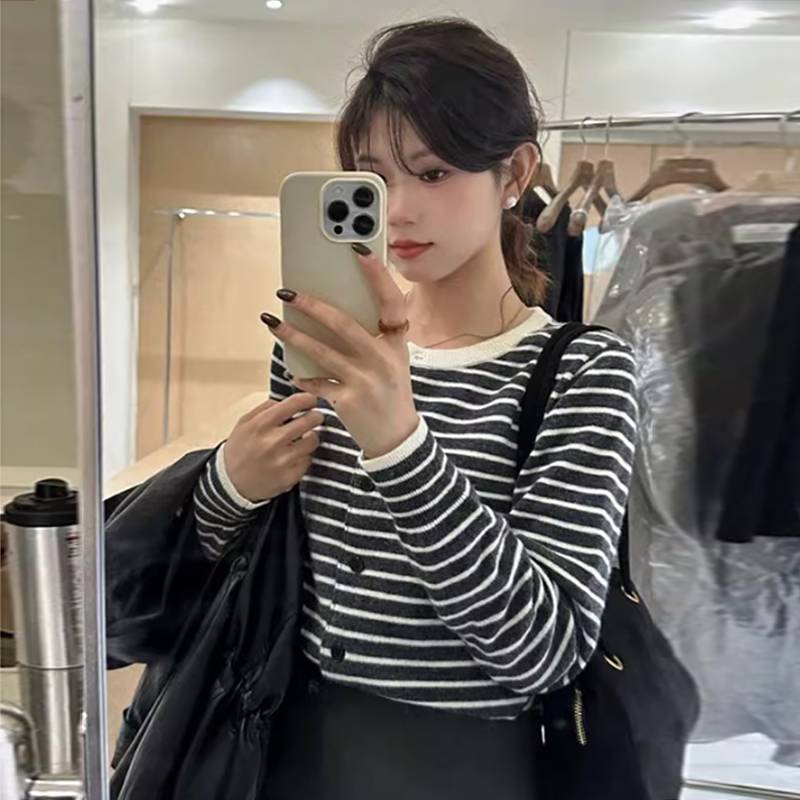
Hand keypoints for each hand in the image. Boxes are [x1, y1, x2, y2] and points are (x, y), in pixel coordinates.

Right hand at [223, 393, 323, 501]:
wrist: (231, 483)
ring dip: (311, 438)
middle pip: (310, 421)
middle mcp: (273, 442)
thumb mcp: (244, 423)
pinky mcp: (290, 477)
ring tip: (303, 439)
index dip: (307, 399)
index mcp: (260, 425)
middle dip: (316, 416)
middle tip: (315, 417)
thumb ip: (265, 408)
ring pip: (313, 441)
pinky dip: (303, 457)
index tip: (311, 400)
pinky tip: (294, 457)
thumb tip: (287, 401)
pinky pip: (308, 460)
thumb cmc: (239, 450)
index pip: (293, 404)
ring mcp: (282, 461)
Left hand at [261, 245, 419, 459]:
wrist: (396, 438)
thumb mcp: (393, 360)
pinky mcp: (348, 401)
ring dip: (292, 335)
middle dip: (311, 306)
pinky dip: (303, 377)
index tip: (358, 249)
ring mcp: (365, 380)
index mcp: (397, 342)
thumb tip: (335, 310)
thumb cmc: (391, 393)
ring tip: (271, 322)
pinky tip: (293, 371)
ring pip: (321, 351)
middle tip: (287, 293)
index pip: (391, 300)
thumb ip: (374, 337)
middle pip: (343, 324)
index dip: (377, 274)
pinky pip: (316, 383)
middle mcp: (383, 359)